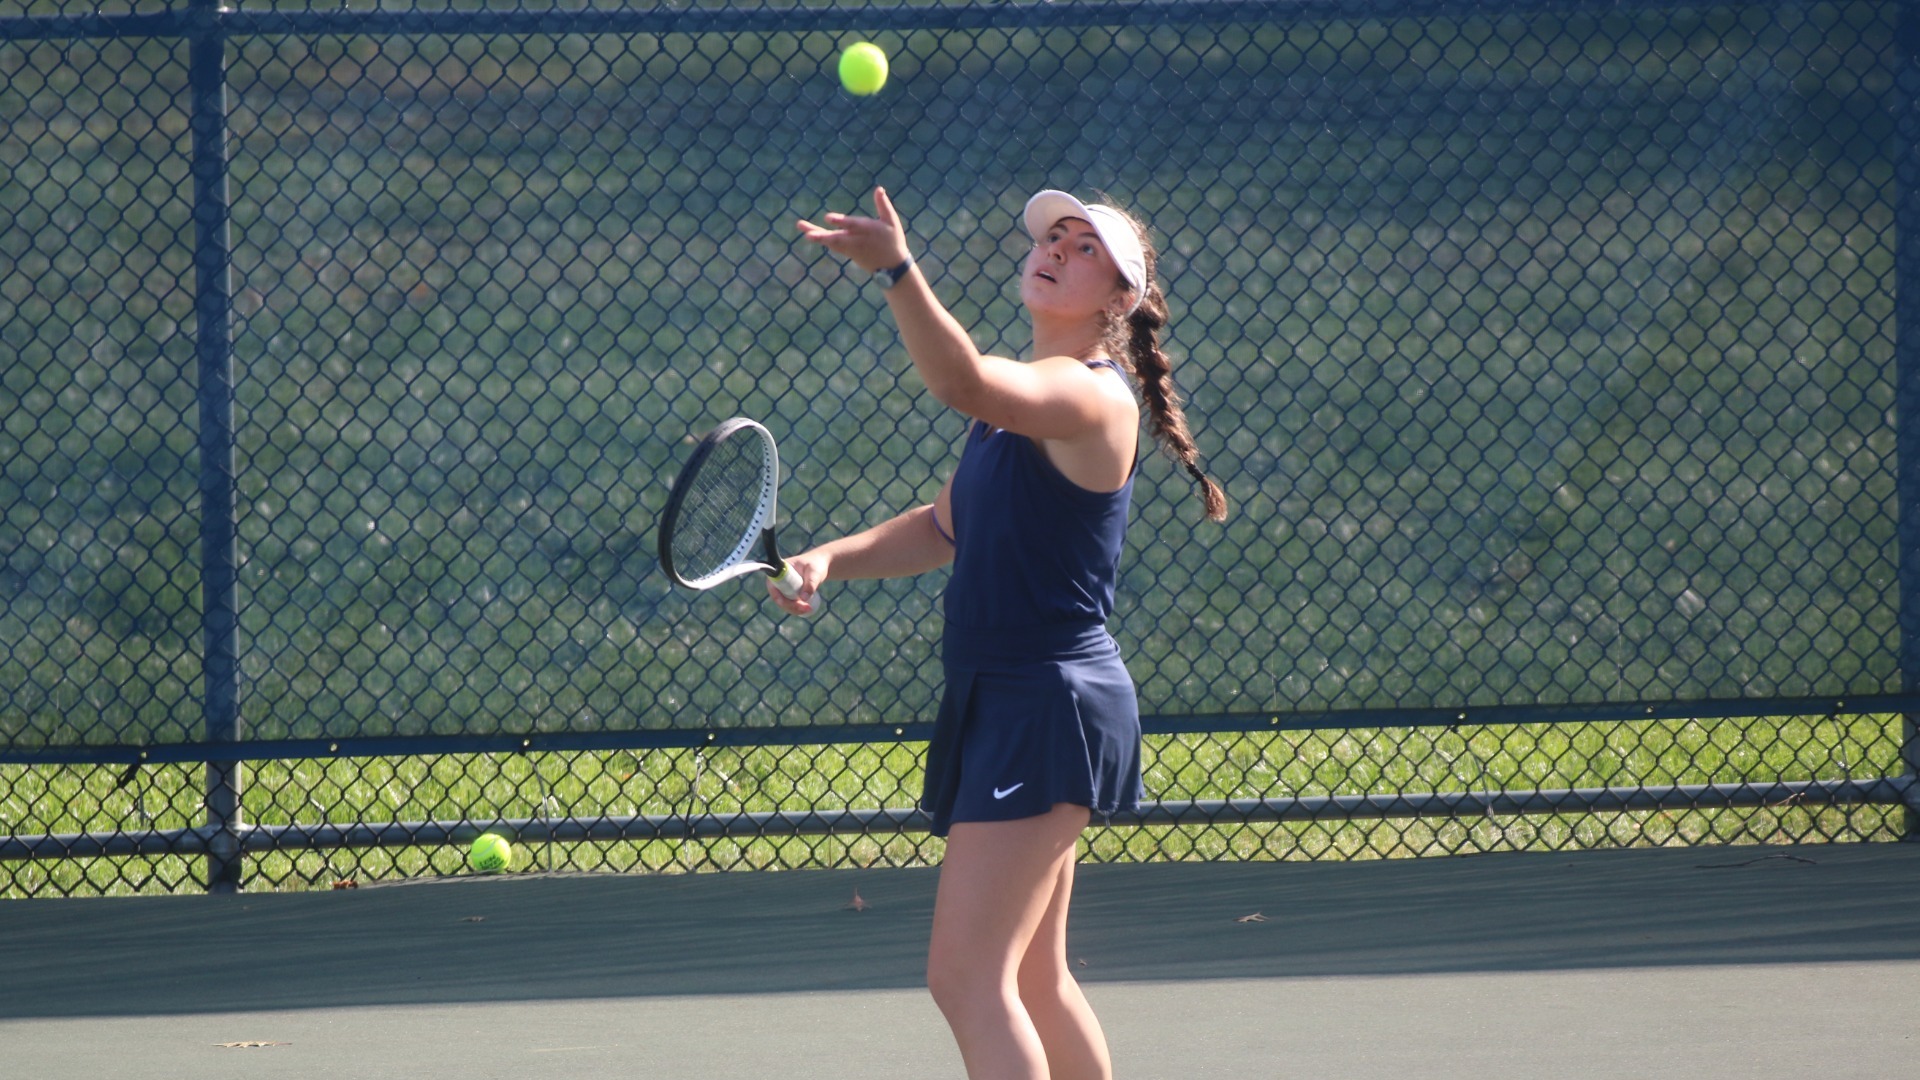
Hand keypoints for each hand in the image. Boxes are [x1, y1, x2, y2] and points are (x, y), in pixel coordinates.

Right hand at [767, 551, 827, 615]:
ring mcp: (783, 586)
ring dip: (794, 609)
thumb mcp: (815, 573)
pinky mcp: (788, 592)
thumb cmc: (816, 564)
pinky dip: (796, 608)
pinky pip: (788, 603)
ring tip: (809, 609)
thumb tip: (803, 598)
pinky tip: (806, 609)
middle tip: (806, 608)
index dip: (779, 596)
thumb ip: (810, 584)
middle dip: (791, 606)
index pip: (773, 585)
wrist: (821, 564)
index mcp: (780, 569)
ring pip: (783, 602)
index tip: (794, 602)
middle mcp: (778, 578)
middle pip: (778, 596)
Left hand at [796, 187, 910, 272]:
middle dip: (821, 235)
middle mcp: (856, 240)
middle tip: (807, 234)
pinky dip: (822, 239)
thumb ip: (883, 205)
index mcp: (867, 230)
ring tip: (803, 229)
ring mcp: (850, 247)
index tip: (827, 218)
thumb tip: (879, 188)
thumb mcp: (892, 221)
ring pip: (831, 242)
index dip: (839, 222)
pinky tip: (810, 233)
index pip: (851, 225)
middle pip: (836, 237)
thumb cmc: (893, 241)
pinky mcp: (848, 252)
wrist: (891, 267)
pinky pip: (833, 244)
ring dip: (817, 236)